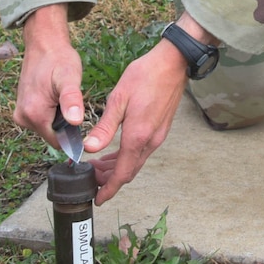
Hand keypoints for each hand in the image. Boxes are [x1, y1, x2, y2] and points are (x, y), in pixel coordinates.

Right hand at [13, 5, 84, 147]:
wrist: (43, 44)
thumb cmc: (59, 59)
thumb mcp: (70, 77)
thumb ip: (71, 100)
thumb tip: (75, 122)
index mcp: (34, 114)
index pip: (58, 142)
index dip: (72, 135)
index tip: (78, 115)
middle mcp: (23, 118)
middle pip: (52, 135)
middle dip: (64, 124)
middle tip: (69, 100)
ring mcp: (20, 114)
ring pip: (47, 128)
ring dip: (57, 117)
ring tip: (61, 96)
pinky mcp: (21, 109)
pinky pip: (41, 119)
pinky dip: (50, 112)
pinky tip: (53, 96)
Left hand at [82, 40, 189, 203]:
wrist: (173, 63)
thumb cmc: (145, 76)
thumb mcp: (118, 98)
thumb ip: (105, 127)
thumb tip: (89, 149)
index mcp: (138, 136)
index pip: (122, 174)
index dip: (109, 189)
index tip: (98, 200)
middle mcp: (150, 141)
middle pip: (129, 171)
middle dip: (109, 179)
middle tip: (89, 178)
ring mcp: (157, 136)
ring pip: (135, 162)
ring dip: (117, 168)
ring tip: (97, 165)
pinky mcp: (160, 129)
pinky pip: (141, 151)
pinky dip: (126, 157)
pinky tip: (115, 151)